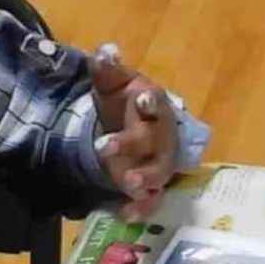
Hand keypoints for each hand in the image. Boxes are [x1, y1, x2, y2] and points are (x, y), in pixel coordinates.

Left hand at [91, 42, 179, 221]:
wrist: (133, 131)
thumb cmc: (125, 105)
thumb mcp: (113, 85)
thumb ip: (107, 70)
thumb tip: (105, 50)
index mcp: (153, 108)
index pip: (156, 103)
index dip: (150, 103)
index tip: (141, 99)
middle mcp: (161, 137)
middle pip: (153, 142)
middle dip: (131, 145)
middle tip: (103, 148)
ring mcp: (157, 165)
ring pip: (157, 174)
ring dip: (144, 179)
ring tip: (127, 183)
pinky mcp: (150, 189)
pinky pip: (151, 202)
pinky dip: (139, 209)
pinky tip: (124, 213)